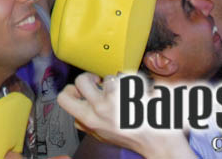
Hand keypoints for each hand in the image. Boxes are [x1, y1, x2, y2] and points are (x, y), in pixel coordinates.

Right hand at [58, 74, 191, 158]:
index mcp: (89, 120)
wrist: (159, 144)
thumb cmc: (132, 140)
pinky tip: (137, 95)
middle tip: (99, 83)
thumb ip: (86, 124)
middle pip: (80, 80)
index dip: (71, 90)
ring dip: (116, 84)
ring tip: (125, 94)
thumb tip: (75, 113)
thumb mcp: (102, 136)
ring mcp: (114, 100)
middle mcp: (99, 109)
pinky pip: (126, 79)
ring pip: (106, 78)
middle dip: (90, 78)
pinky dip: (132, 84)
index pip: (63, 98)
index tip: (80, 91)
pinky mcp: (130, 93)